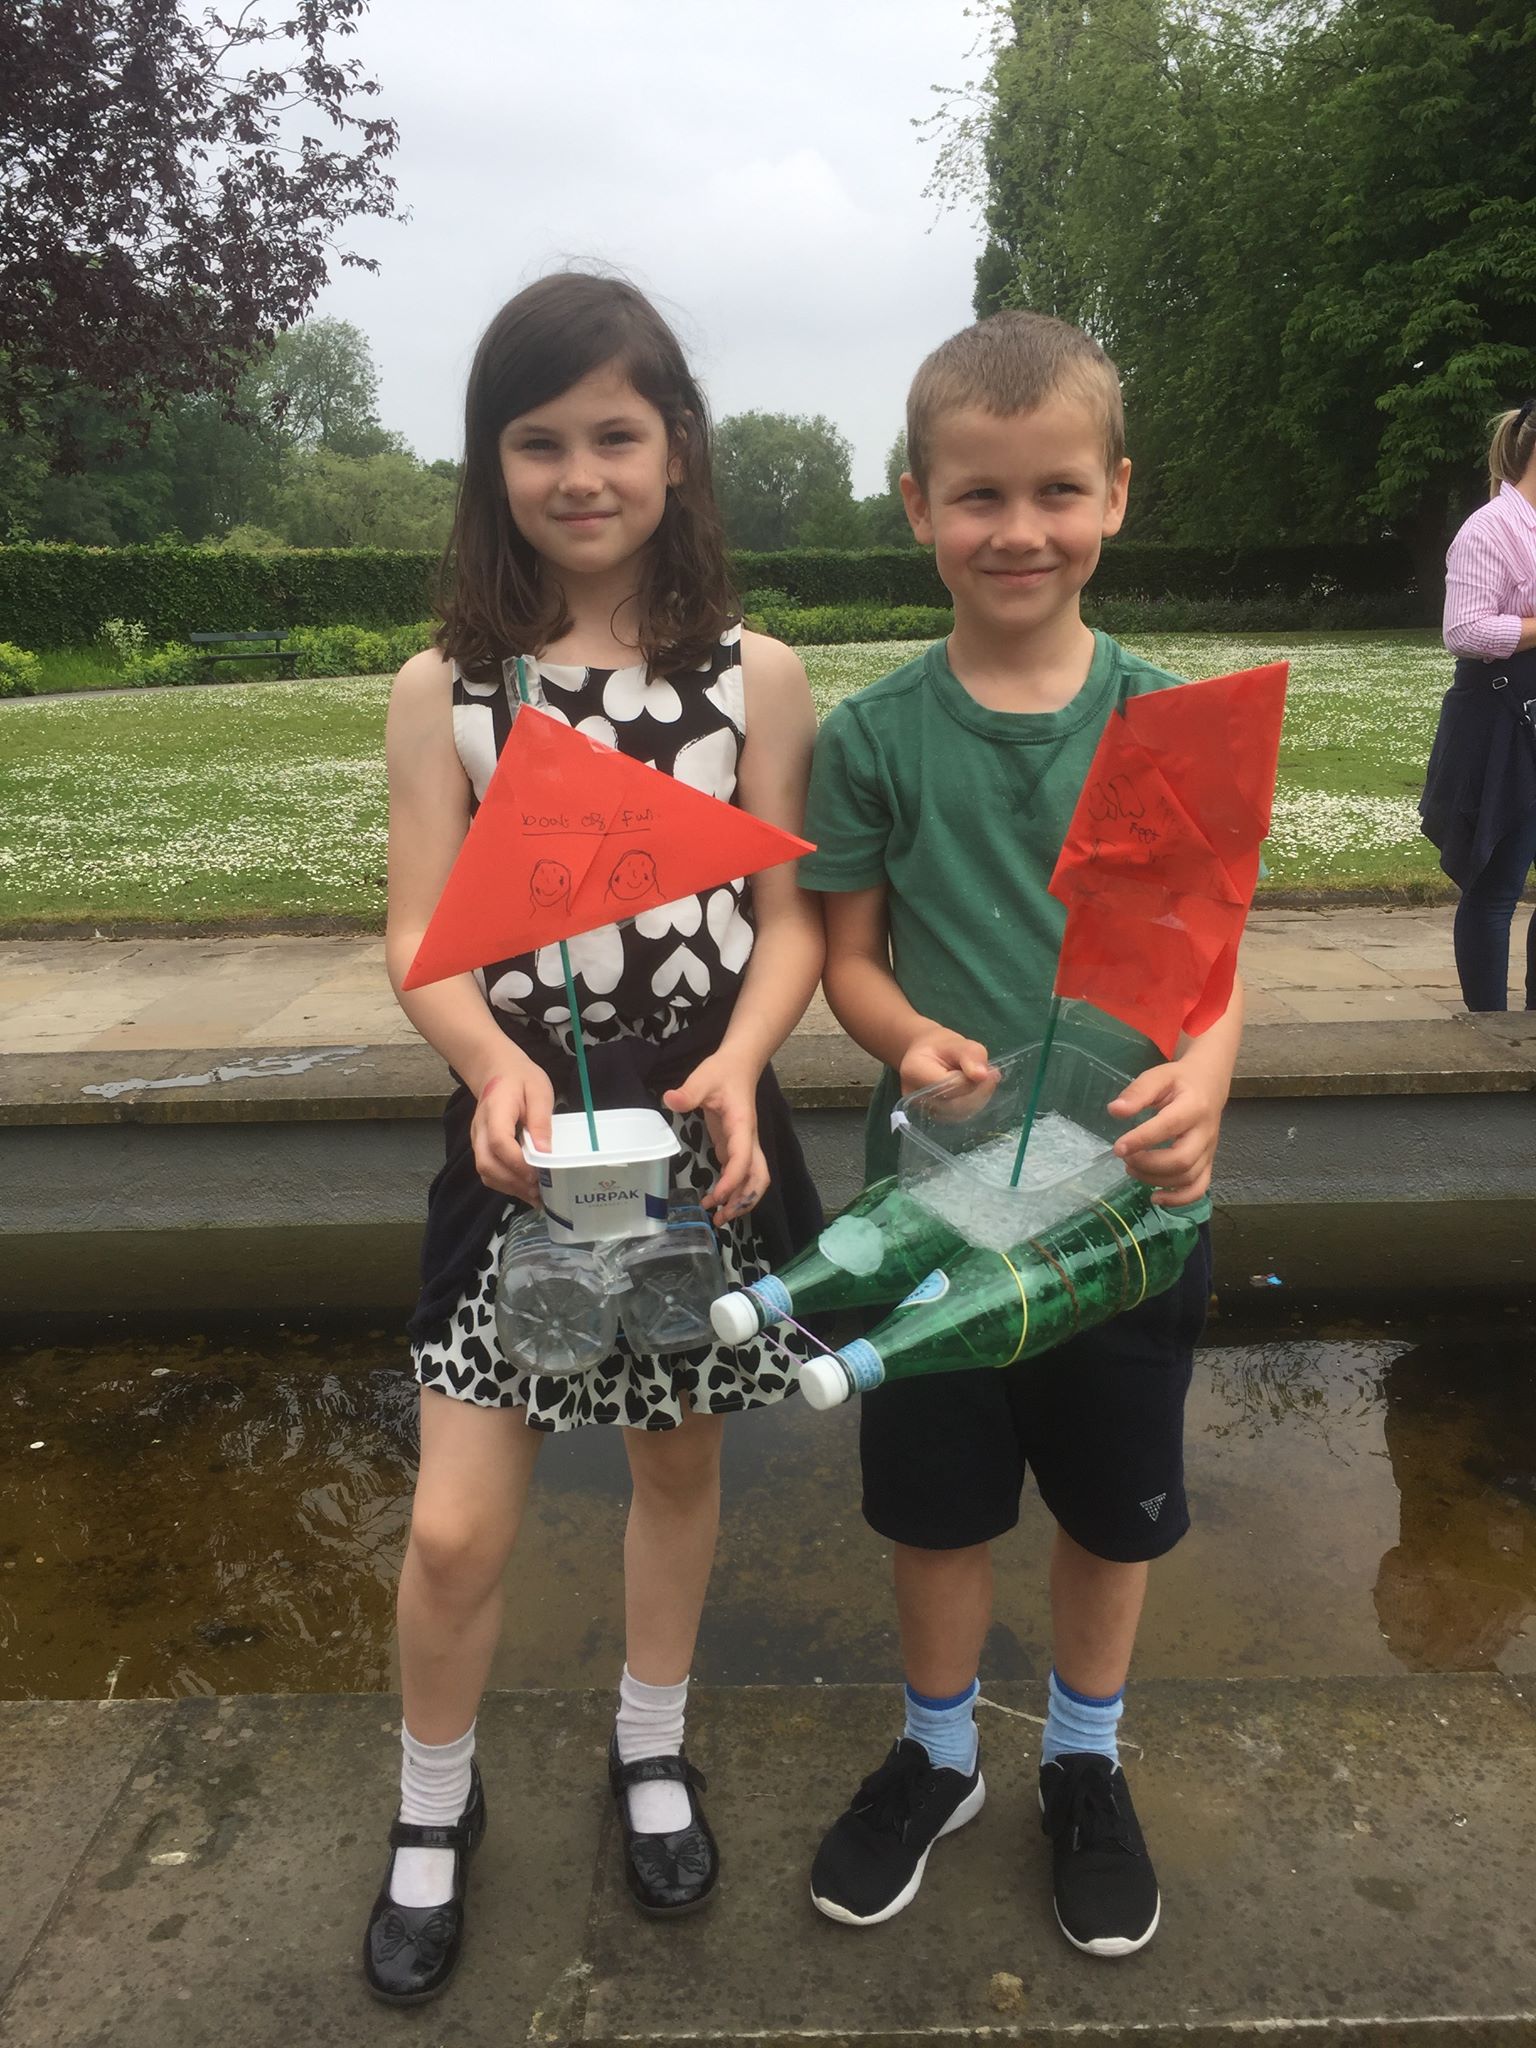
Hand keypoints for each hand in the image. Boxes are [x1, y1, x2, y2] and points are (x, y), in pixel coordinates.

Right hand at [468, 1054, 554, 1203]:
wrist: (497, 1070)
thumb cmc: (521, 1079)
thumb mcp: (539, 1091)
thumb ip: (541, 1120)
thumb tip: (544, 1151)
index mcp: (495, 1110)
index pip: (500, 1142)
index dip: (518, 1162)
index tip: (538, 1174)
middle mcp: (480, 1128)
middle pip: (487, 1163)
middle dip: (512, 1182)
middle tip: (538, 1191)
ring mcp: (477, 1139)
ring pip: (485, 1171)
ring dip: (508, 1187)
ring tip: (534, 1195)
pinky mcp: (481, 1146)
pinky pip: (488, 1170)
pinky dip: (504, 1183)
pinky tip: (524, 1188)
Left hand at [663, 1055, 767, 1221]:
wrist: (739, 1064)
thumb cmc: (723, 1071)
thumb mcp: (703, 1078)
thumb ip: (688, 1092)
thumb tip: (671, 1100)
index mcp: (742, 1126)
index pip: (743, 1159)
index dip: (732, 1181)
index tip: (717, 1197)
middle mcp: (748, 1140)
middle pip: (758, 1177)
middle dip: (744, 1200)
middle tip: (721, 1217)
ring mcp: (744, 1145)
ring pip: (754, 1180)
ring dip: (741, 1200)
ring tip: (719, 1217)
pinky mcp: (735, 1146)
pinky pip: (740, 1174)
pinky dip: (732, 1191)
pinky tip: (715, 1200)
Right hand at [897, 1025, 996, 1111]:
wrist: (928, 1056)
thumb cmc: (943, 1047)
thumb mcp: (959, 1043)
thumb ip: (971, 1056)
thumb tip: (982, 1076)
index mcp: (914, 1071)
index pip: (949, 1086)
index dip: (972, 1081)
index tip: (990, 1070)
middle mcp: (913, 1095)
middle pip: (953, 1104)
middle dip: (978, 1091)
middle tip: (992, 1075)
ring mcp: (921, 1110)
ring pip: (958, 1114)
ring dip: (978, 1099)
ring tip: (984, 1081)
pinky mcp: (932, 1118)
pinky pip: (958, 1117)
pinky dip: (973, 1105)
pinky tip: (977, 1091)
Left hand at [1108, 1057, 1225, 1205]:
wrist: (1209, 1084)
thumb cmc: (1179, 1080)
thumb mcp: (1158, 1076)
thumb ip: (1137, 1092)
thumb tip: (1115, 1111)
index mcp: (1193, 1106)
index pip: (1169, 1126)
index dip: (1142, 1139)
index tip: (1118, 1147)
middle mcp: (1205, 1132)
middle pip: (1182, 1160)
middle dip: (1148, 1165)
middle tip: (1126, 1158)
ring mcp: (1209, 1150)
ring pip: (1189, 1177)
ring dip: (1156, 1180)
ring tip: (1132, 1169)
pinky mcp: (1208, 1161)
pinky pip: (1199, 1187)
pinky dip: (1179, 1200)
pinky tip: (1155, 1198)